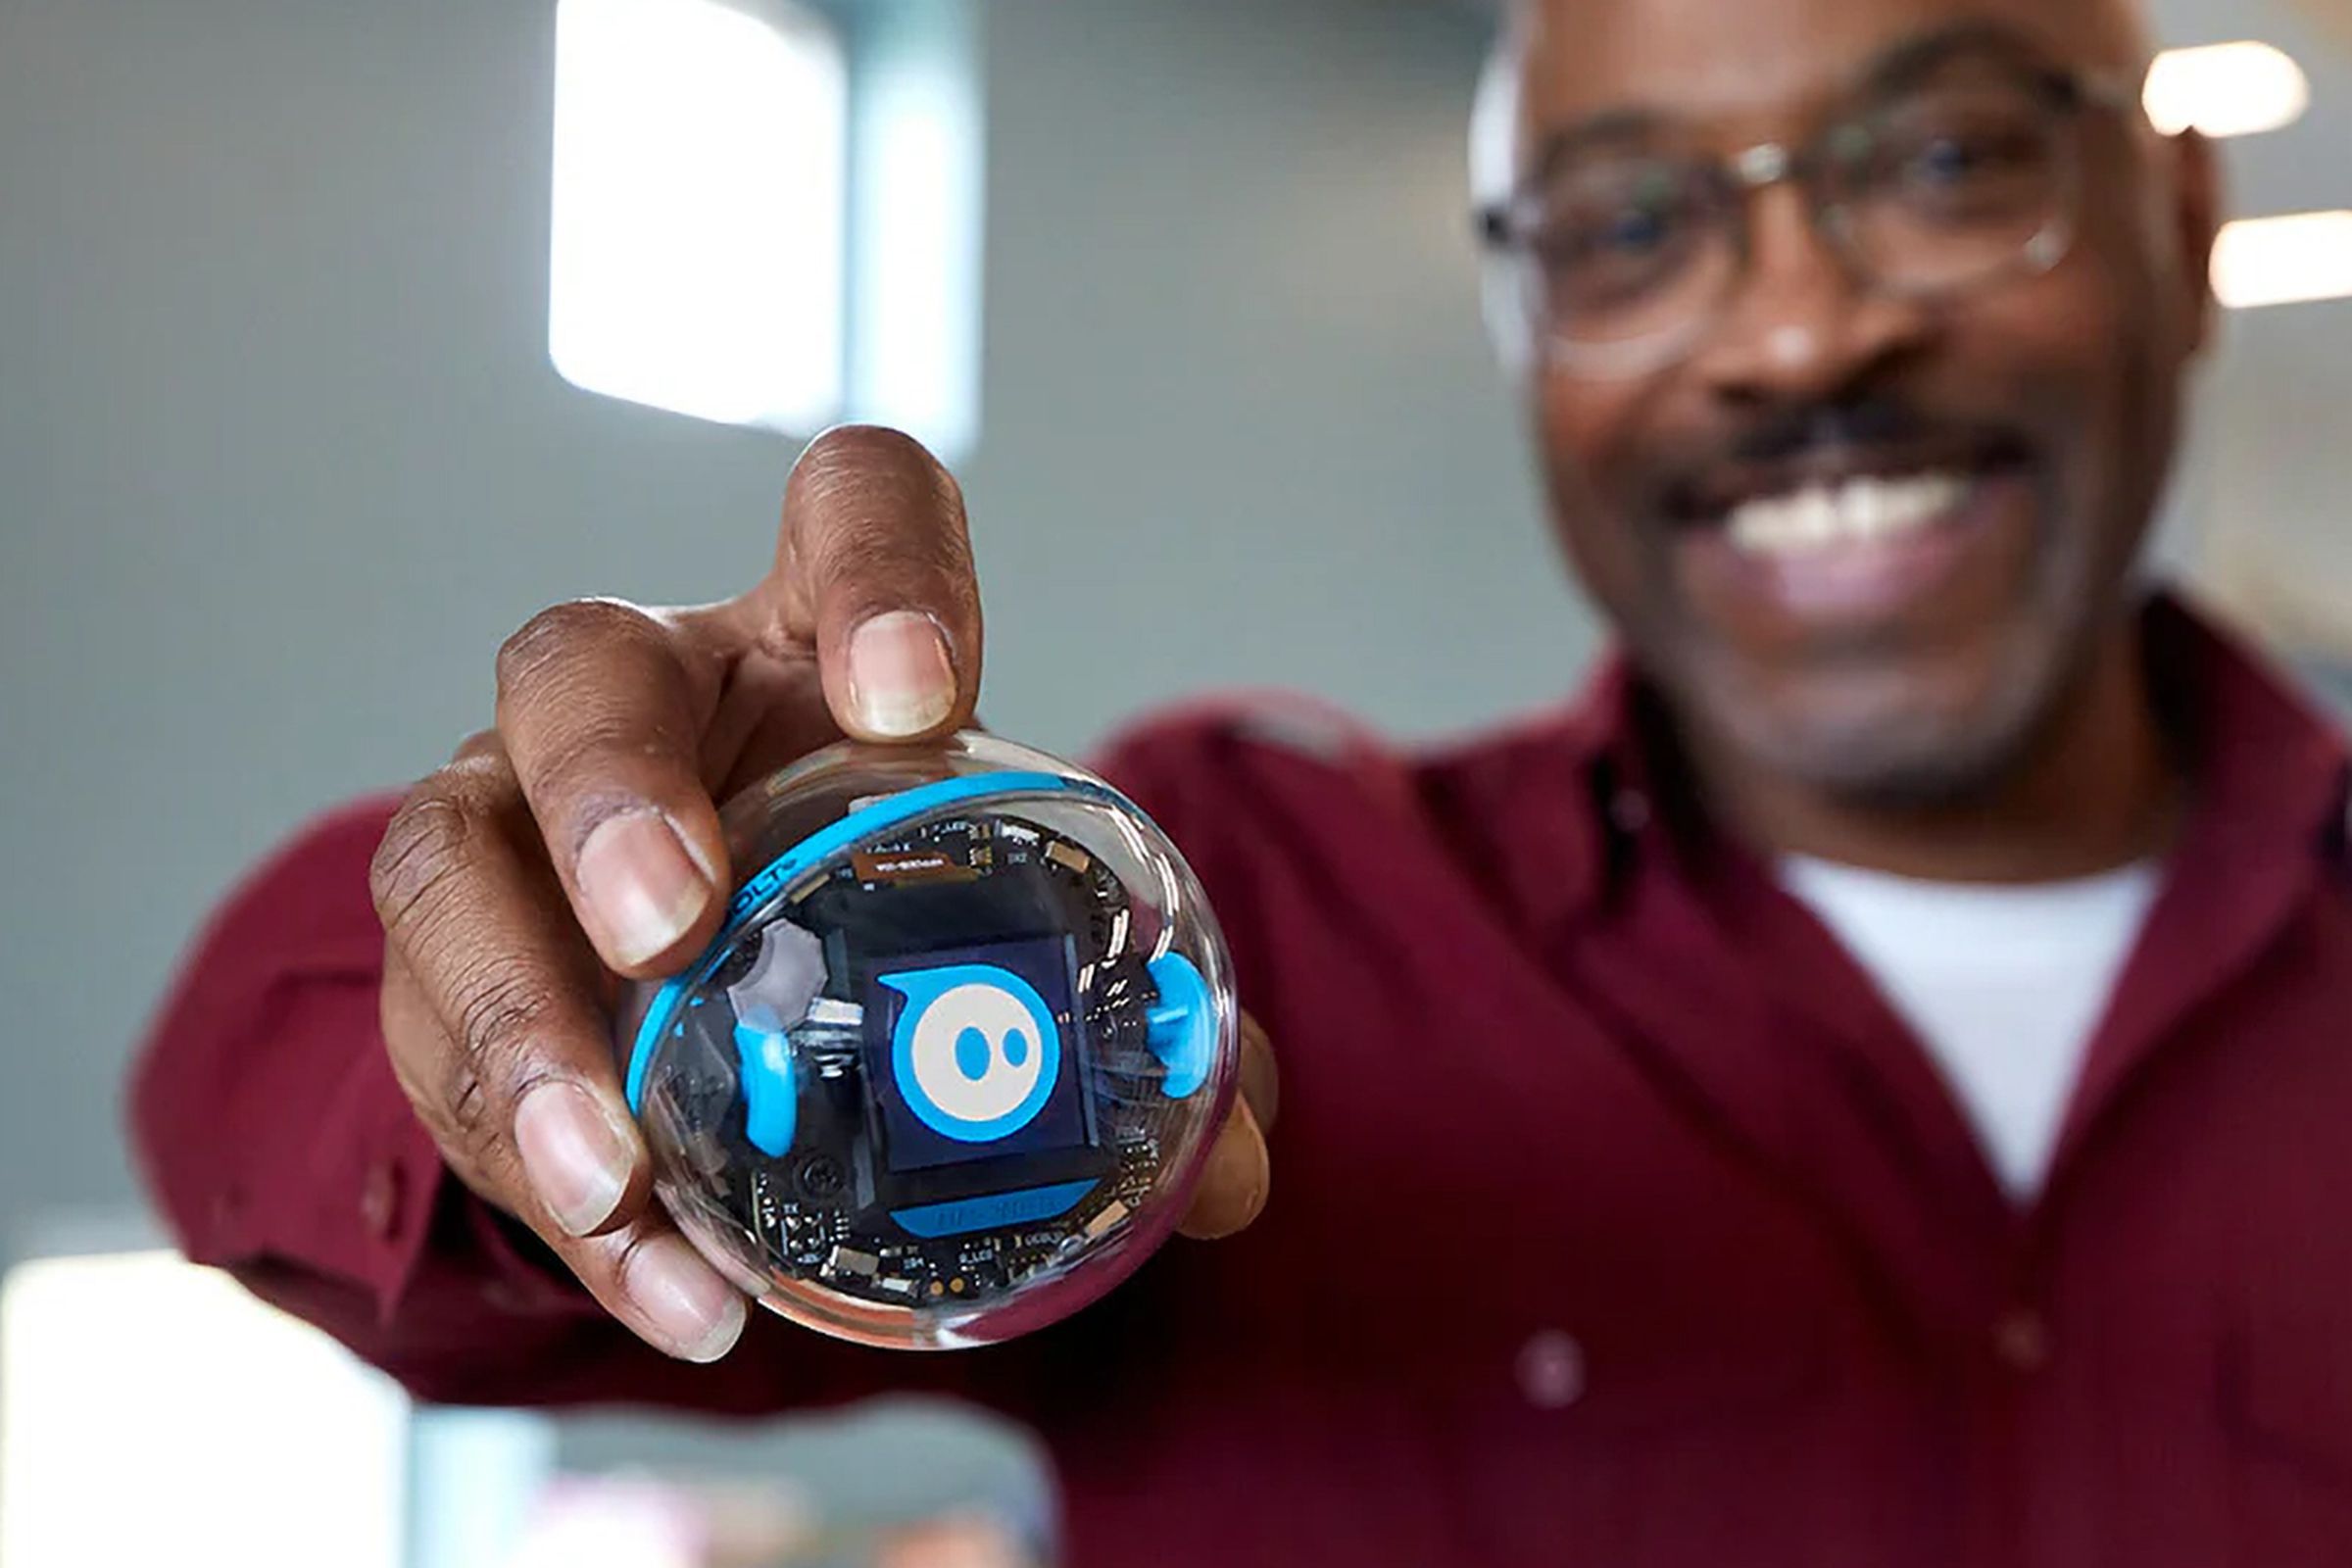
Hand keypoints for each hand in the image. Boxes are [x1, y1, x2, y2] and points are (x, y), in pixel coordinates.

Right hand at [367, 427, 1274, 1362]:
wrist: (709, 980)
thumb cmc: (868, 899)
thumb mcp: (986, 924)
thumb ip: (1114, 1025)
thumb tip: (1234, 1167)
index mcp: (807, 637)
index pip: (853, 508)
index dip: (878, 567)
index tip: (918, 695)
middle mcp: (642, 699)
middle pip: (578, 667)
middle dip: (611, 792)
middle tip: (671, 925)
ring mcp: (515, 823)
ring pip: (448, 864)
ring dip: (519, 1027)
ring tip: (616, 1172)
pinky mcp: (450, 971)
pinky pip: (444, 1063)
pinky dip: (549, 1192)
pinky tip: (664, 1286)